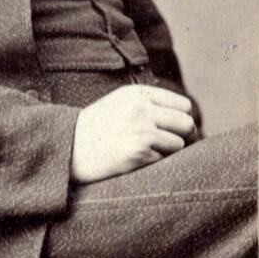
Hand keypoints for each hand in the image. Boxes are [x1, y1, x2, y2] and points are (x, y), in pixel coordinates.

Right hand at [70, 84, 197, 184]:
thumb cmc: (98, 127)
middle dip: (183, 136)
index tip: (175, 130)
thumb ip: (151, 104)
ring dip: (167, 152)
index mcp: (138, 93)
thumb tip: (189, 120)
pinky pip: (163, 160)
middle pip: (186, 123)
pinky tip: (135, 160)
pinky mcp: (138, 153)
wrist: (69, 147)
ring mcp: (141, 131)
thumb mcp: (121, 103)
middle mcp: (141, 108)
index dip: (182, 119)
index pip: (183, 105)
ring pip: (178, 144)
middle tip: (170, 145)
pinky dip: (154, 163)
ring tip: (146, 152)